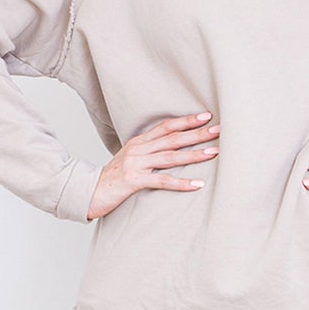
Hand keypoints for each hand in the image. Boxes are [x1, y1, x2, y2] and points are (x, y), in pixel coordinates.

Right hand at [87, 112, 219, 220]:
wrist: (89, 192)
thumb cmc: (112, 178)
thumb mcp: (130, 159)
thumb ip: (148, 153)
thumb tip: (171, 151)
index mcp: (139, 142)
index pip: (166, 126)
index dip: (186, 121)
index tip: (207, 116)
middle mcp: (138, 149)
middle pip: (173, 138)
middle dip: (197, 133)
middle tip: (219, 130)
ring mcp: (136, 164)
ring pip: (170, 157)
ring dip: (194, 154)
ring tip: (214, 152)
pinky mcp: (133, 181)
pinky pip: (161, 181)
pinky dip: (181, 183)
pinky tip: (197, 184)